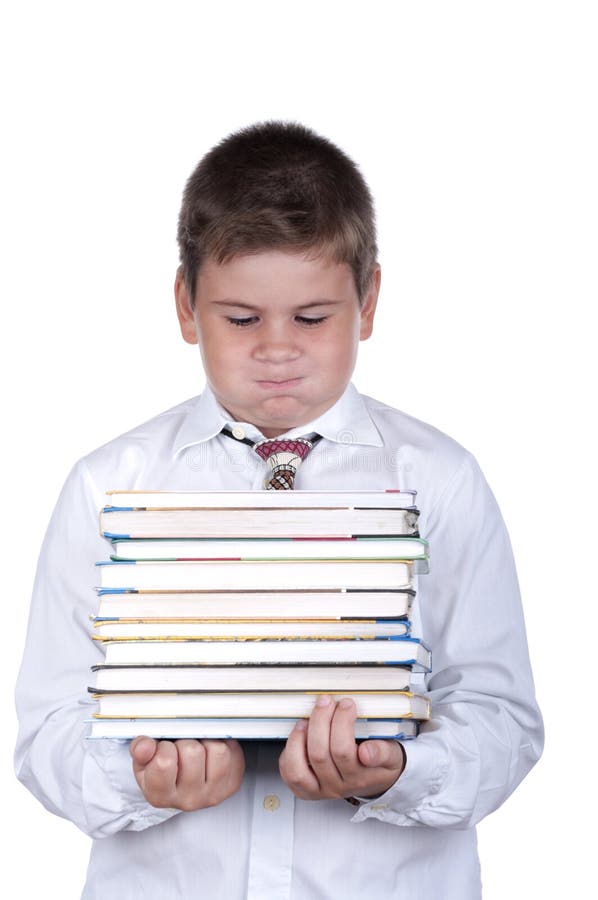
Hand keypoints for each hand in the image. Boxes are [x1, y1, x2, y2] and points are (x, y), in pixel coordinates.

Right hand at [130, 737, 244, 810]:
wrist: (182, 784)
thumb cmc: (163, 771)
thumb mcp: (144, 763)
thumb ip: (140, 751)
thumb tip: (145, 745)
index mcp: (160, 796)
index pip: (164, 762)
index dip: (163, 747)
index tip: (163, 749)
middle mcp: (188, 800)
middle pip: (193, 752)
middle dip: (185, 742)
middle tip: (181, 749)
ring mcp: (213, 794)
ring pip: (217, 750)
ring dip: (207, 742)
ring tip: (198, 749)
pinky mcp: (231, 785)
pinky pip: (233, 752)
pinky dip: (223, 744)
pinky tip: (211, 752)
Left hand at [279, 695, 405, 800]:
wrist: (374, 781)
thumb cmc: (379, 764)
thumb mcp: (392, 756)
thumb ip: (383, 753)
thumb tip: (367, 752)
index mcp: (359, 777)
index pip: (345, 752)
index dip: (342, 725)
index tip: (348, 704)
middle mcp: (338, 786)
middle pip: (320, 754)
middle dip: (321, 720)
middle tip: (328, 701)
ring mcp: (320, 789)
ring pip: (299, 768)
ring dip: (300, 738)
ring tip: (307, 719)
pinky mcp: (305, 789)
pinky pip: (289, 774)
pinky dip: (290, 752)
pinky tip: (300, 734)